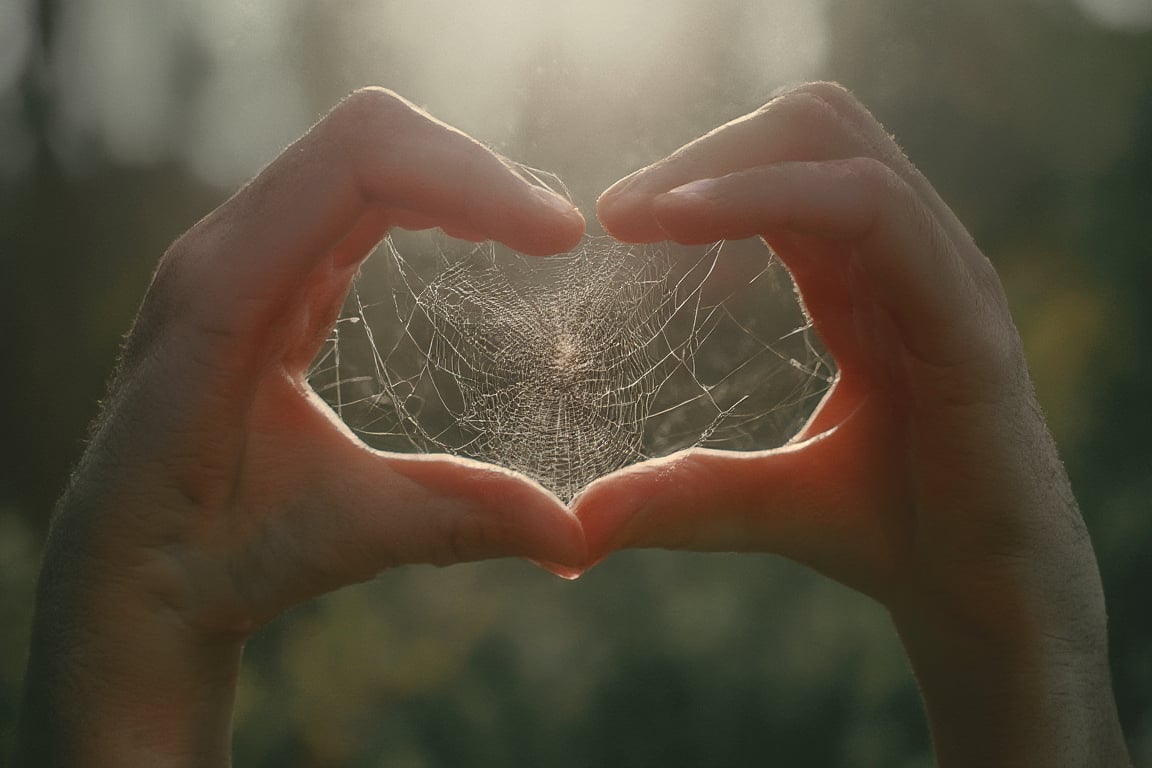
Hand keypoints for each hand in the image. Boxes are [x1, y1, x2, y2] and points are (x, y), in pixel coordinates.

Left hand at [18, 88, 586, 766]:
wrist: (131, 568)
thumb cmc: (214, 555)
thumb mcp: (345, 534)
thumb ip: (463, 521)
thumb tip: (576, 539)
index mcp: (227, 292)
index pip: (361, 163)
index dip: (471, 179)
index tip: (557, 238)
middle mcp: (226, 249)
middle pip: (368, 136)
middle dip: (476, 171)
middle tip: (559, 234)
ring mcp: (240, 250)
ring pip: (361, 152)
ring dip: (453, 177)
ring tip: (530, 233)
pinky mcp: (263, 267)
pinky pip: (348, 189)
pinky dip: (422, 195)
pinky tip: (468, 235)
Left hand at [575, 82, 1129, 765]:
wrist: (986, 604)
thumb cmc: (887, 532)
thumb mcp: (766, 500)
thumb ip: (683, 493)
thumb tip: (578, 522)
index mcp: (865, 278)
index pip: (785, 172)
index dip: (698, 175)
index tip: (612, 220)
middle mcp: (908, 256)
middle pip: (811, 128)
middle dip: (708, 150)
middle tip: (619, 212)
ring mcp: (943, 276)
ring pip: (837, 145)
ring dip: (727, 161)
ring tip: (642, 215)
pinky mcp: (967, 318)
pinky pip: (872, 209)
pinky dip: (773, 197)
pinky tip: (685, 225)